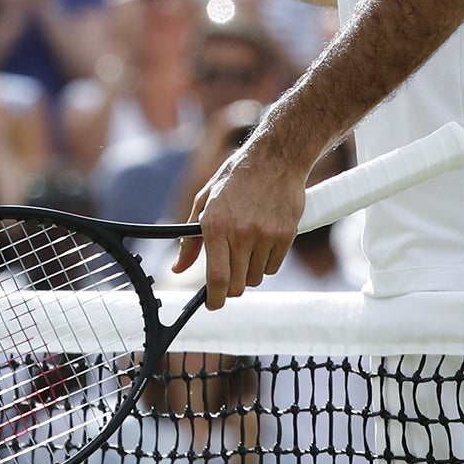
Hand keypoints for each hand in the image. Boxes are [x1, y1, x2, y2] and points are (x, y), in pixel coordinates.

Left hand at [173, 134, 306, 308]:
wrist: (275, 158)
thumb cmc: (236, 178)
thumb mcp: (204, 202)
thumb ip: (190, 239)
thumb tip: (177, 267)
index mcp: (216, 225)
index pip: (217, 277)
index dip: (215, 299)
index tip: (213, 304)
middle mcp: (241, 233)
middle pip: (238, 284)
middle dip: (232, 286)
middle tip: (231, 273)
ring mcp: (265, 235)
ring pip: (256, 277)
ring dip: (250, 270)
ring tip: (248, 245)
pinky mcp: (286, 235)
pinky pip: (273, 266)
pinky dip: (267, 261)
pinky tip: (264, 239)